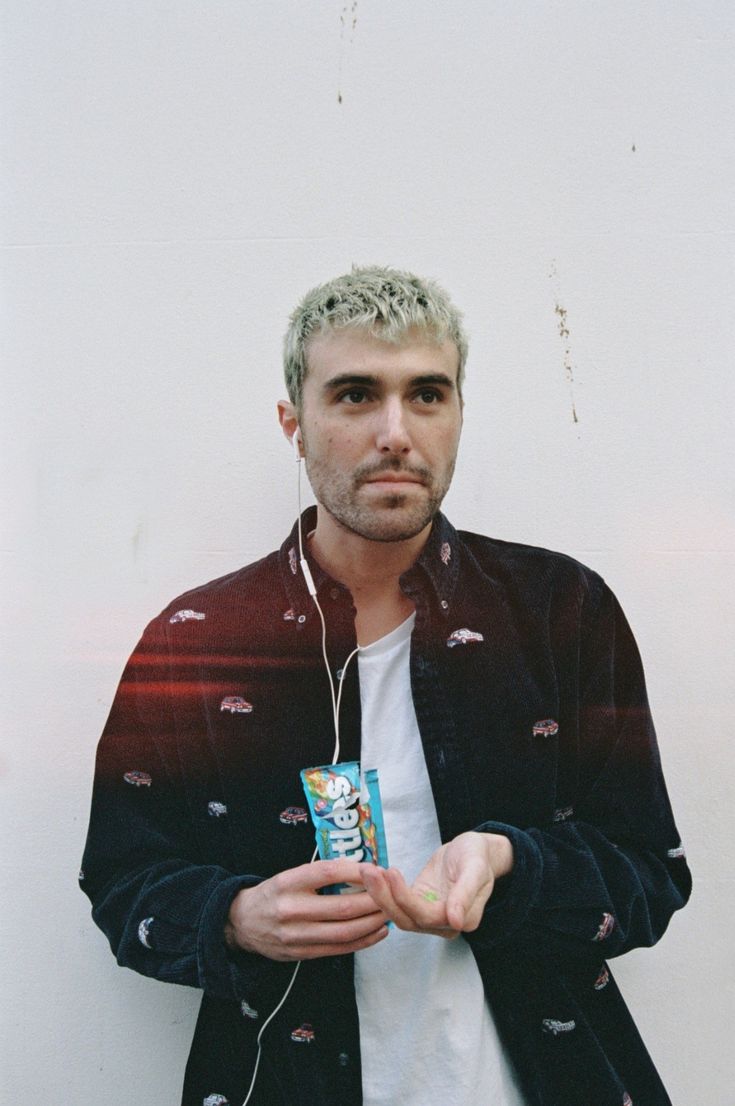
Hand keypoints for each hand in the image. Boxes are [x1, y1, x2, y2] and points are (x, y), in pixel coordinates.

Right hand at [225, 859, 388, 961]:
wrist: (242, 923)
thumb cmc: (273, 894)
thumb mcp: (289, 875)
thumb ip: (320, 874)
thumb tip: (360, 868)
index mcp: (287, 882)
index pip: (327, 873)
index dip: (355, 871)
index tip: (376, 868)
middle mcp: (291, 909)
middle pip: (341, 908)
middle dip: (373, 901)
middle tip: (391, 893)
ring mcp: (296, 935)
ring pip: (344, 932)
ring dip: (372, 923)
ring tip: (389, 913)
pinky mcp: (302, 954)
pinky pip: (339, 949)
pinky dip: (363, 941)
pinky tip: (378, 932)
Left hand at [361, 831, 512, 936]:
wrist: (473, 851)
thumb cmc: (478, 857)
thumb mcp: (476, 868)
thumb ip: (466, 894)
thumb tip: (457, 922)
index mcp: (462, 919)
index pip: (426, 916)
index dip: (405, 898)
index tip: (391, 873)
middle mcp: (444, 924)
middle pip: (407, 918)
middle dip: (385, 897)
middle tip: (370, 872)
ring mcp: (429, 915)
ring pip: (399, 913)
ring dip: (380, 894)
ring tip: (368, 871)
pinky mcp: (418, 904)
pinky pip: (397, 903)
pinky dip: (383, 890)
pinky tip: (373, 874)